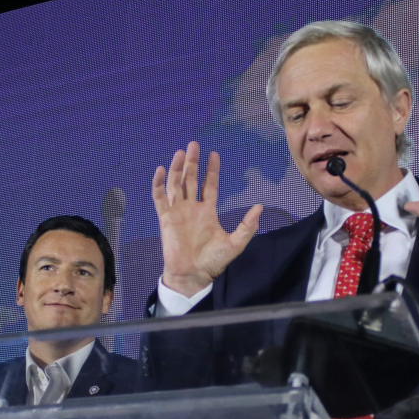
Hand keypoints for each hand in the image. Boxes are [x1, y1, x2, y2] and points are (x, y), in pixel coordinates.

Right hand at [152, 141, 262, 296]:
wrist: (193, 274)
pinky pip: (160, 198)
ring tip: (180, 152)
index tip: (213, 154)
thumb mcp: (236, 243)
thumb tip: (260, 207)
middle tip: (193, 144)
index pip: (209, 185)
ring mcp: (177, 212)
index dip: (211, 170)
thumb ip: (247, 225)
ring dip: (177, 168)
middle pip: (190, 179)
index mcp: (207, 212)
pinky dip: (159, 184)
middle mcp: (191, 208)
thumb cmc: (213, 261)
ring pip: (175, 184)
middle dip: (192, 162)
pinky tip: (162, 170)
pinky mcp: (165, 218)